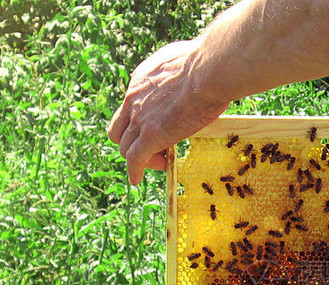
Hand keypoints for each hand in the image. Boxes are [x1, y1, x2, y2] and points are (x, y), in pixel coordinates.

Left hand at [107, 40, 229, 184]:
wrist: (208, 71)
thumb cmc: (206, 64)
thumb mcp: (181, 59)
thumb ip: (175, 70)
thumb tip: (187, 74)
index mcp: (141, 80)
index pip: (130, 106)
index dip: (141, 121)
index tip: (158, 128)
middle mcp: (133, 100)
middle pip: (120, 128)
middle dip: (133, 141)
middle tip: (156, 147)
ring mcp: (140, 119)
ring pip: (125, 146)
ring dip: (139, 157)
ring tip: (160, 161)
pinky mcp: (150, 137)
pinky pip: (134, 160)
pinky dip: (134, 171)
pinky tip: (136, 179)